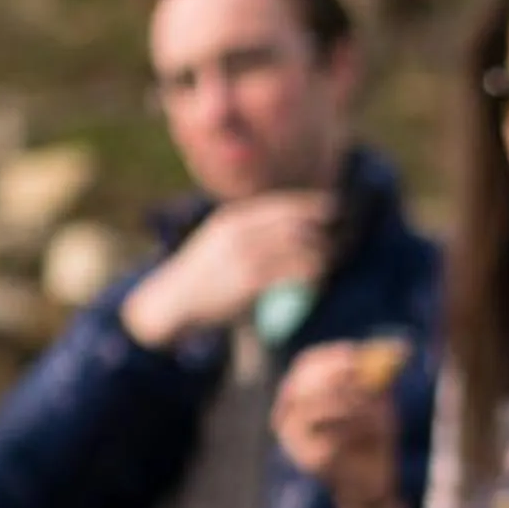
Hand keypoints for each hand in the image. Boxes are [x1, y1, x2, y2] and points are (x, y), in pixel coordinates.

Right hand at [119, 191, 330, 349]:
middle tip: (335, 245)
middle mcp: (242, 232)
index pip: (284, 206)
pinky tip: (316, 286)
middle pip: (298, 224)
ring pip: (301, 248)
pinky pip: (294, 274)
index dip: (313, 206)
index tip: (333, 210)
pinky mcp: (251, 281)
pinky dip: (312, 279)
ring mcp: (246, 255)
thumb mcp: (221, 241)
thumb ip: (250, 232)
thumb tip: (291, 229)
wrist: (173, 301)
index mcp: (235, 219)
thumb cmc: (203, 276)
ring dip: (321, 258)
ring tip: (325, 267)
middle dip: (322, 233)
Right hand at [274, 341, 403, 507]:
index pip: (306, 364)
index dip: (332, 356)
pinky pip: (333, 434)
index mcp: (300, 394)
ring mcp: (293, 438)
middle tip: (366, 379)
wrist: (370, 482)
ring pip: (321, 406)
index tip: (356, 355)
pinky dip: (359, 432)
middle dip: (340, 377)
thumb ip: (379, 378)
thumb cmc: (371, 437)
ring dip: (356, 407)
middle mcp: (287, 414)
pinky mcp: (308, 458)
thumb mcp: (378, 401)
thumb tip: (400, 349)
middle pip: (305, 382)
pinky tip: (373, 438)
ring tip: (381, 417)